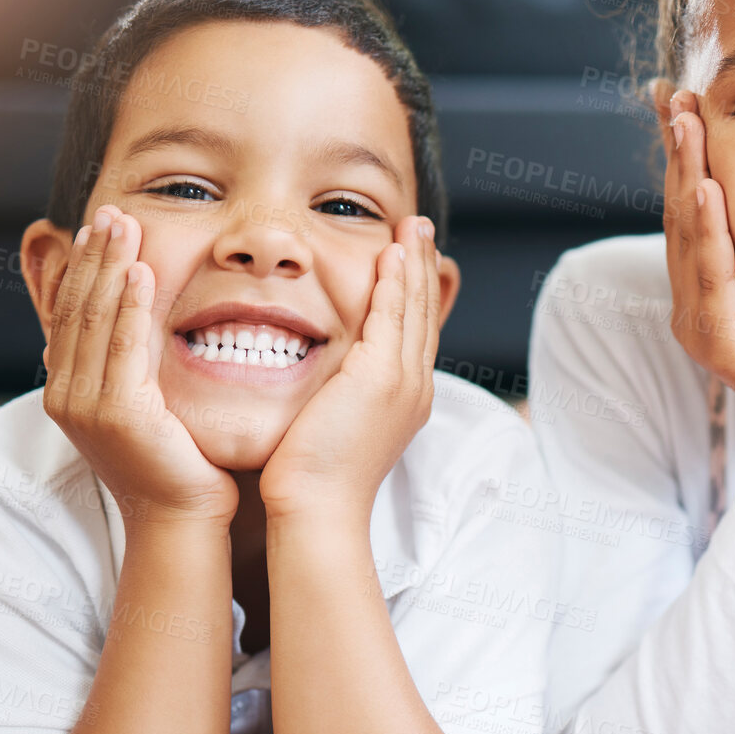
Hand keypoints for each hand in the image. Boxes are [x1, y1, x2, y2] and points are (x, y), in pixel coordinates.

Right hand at [42, 206, 237, 525]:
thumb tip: (116, 329)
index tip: (98, 227)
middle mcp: (66, 396)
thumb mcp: (139, 405)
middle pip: (77, 309)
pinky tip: (141, 272)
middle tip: (110, 211)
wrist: (181, 516)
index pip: (71, 315)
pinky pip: (124, 347)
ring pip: (96, 321)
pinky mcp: (117, 415)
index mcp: (66, 391)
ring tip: (122, 226)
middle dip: (93, 257)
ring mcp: (86, 407)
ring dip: (110, 267)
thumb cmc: (173, 462)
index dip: (83, 268)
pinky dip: (131, 306)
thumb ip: (124, 367)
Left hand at [259, 215, 440, 518]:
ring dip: (414, 262)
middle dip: (424, 267)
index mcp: (404, 399)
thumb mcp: (330, 426)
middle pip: (424, 314)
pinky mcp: (381, 377)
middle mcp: (413, 388)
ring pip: (414, 308)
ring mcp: (402, 382)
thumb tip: (320, 382)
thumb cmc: (310, 479)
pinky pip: (392, 315)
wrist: (315, 508)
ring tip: (414, 226)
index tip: (409, 257)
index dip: (414, 292)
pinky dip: (395, 281)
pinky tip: (391, 251)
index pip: (413, 333)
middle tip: (421, 227)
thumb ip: (334, 396)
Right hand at [664, 90, 734, 448]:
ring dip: (684, 173)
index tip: (680, 95)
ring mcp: (700, 322)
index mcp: (707, 285)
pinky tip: (706, 186)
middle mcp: (692, 301)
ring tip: (684, 122)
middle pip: (680, 209)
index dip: (685, 150)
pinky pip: (712, 275)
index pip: (692, 203)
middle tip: (672, 92)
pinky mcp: (720, 342)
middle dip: (677, 149)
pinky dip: (708, 228)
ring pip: (689, 234)